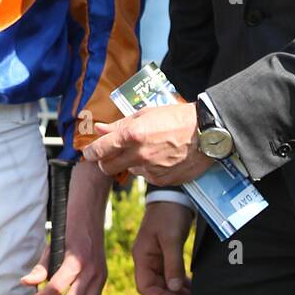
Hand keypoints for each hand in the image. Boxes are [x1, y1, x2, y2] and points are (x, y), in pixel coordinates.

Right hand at [22, 163, 109, 294]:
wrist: (87, 199)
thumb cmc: (75, 226)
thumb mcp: (64, 252)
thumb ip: (48, 270)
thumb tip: (28, 285)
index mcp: (99, 276)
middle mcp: (98, 274)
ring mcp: (89, 265)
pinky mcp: (77, 254)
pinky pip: (60, 280)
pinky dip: (46, 291)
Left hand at [82, 102, 212, 185]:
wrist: (206, 133)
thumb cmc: (176, 117)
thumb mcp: (145, 114)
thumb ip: (119, 124)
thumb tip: (99, 128)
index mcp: (132, 135)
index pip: (100, 150)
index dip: (90, 153)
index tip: (88, 153)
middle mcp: (139, 155)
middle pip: (108, 168)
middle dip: (105, 162)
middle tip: (111, 154)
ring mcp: (151, 170)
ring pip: (129, 171)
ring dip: (131, 163)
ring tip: (149, 149)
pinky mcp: (162, 180)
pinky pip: (147, 177)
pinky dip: (149, 169)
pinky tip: (161, 157)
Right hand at [132, 201, 192, 294]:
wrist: (174, 194)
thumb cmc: (169, 214)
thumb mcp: (171, 238)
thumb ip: (173, 263)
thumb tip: (174, 288)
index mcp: (142, 256)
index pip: (145, 286)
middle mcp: (147, 259)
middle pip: (157, 287)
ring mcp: (156, 256)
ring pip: (165, 282)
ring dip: (178, 291)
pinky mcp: (166, 253)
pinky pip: (172, 273)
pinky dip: (181, 282)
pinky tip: (192, 287)